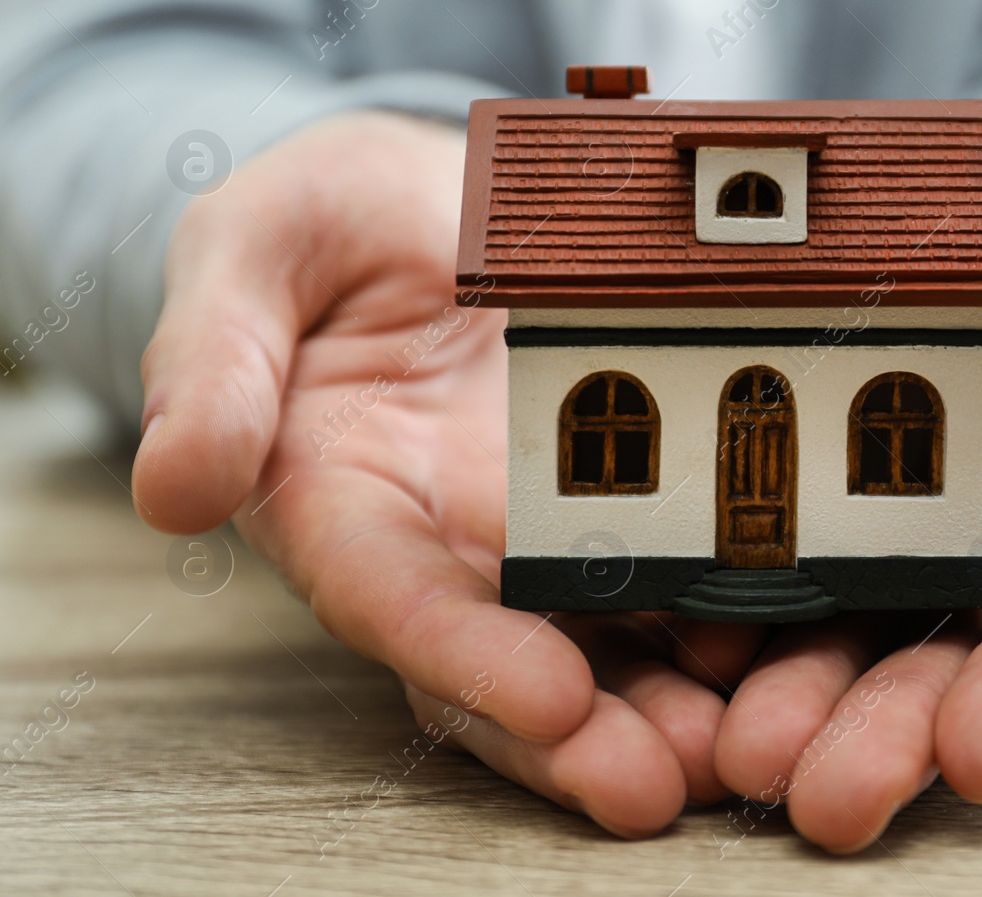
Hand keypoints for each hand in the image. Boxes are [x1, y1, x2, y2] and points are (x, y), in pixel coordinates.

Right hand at [131, 112, 746, 836]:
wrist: (426, 201)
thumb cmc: (325, 228)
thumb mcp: (252, 251)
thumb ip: (216, 361)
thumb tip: (178, 489)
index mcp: (340, 496)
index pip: (390, 596)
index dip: (463, 653)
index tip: (548, 701)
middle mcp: (444, 541)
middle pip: (506, 661)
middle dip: (582, 736)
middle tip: (668, 782)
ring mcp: (538, 528)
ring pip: (603, 642)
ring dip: (672, 705)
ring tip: (751, 744)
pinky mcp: (620, 497)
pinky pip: (677, 569)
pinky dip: (731, 617)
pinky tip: (799, 640)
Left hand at [696, 184, 981, 850]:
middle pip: (949, 658)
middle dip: (893, 734)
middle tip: (831, 799)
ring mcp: (902, 536)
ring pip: (849, 634)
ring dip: (799, 704)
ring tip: (743, 752)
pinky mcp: (819, 503)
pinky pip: (769, 562)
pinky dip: (727, 613)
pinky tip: (679, 657)